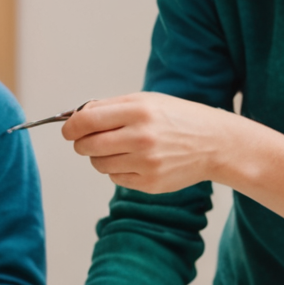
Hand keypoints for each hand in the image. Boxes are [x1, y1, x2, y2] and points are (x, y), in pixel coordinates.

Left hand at [62, 92, 242, 194]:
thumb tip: (76, 116)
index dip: (70, 127)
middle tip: (88, 140)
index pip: (86, 121)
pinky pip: (115, 178)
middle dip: (82, 143)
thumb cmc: (178, 119)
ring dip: (99, 157)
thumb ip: (110, 107)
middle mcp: (141, 138)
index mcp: (139, 111)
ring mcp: (146, 163)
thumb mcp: (146, 101)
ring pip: (99, 164)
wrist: (215, 144)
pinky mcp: (150, 183)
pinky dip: (118, 170)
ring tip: (117, 149)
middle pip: (87, 145)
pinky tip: (134, 160)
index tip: (68, 130)